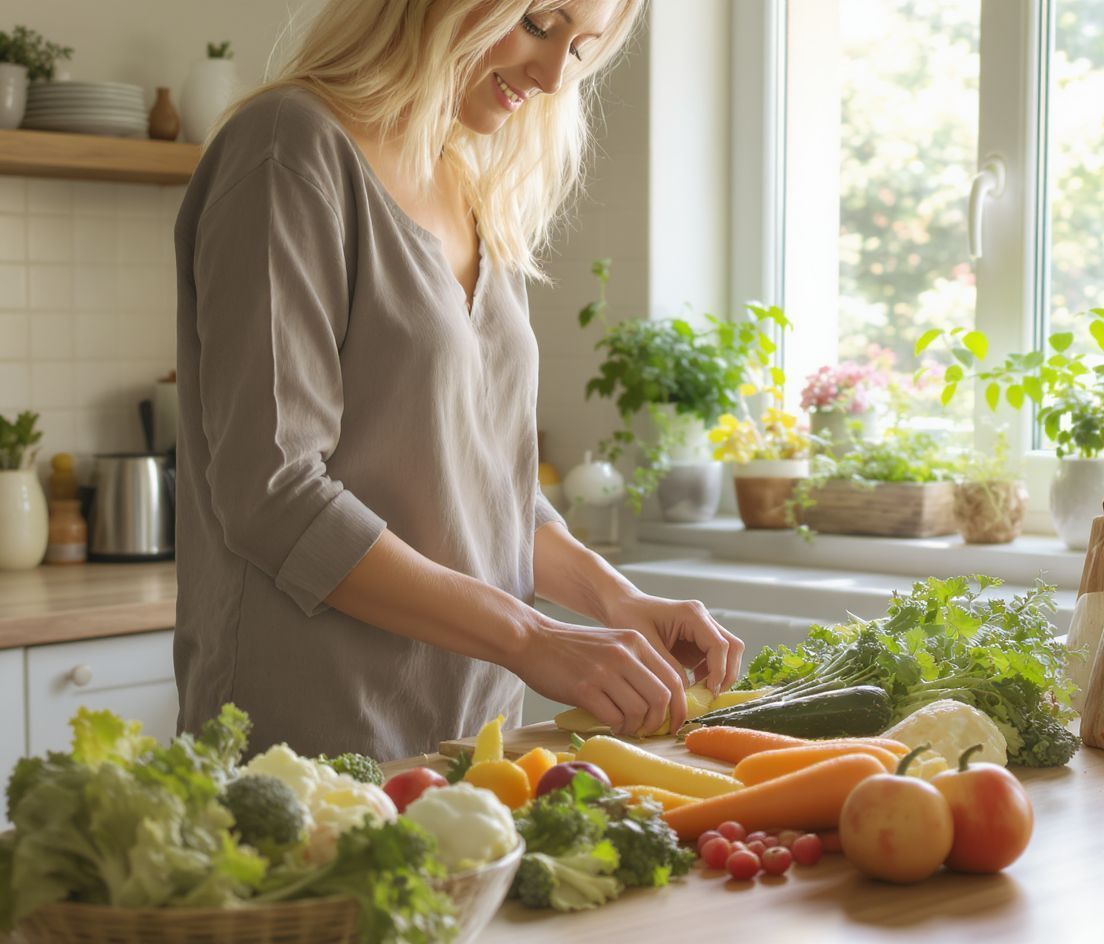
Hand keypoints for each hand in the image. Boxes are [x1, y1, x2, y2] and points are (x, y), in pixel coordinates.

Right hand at [510, 618, 688, 738]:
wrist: (531, 640)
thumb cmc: (571, 647)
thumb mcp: (612, 643)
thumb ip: (635, 664)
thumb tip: (659, 702)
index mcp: (635, 642)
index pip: (673, 678)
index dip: (679, 706)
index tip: (673, 722)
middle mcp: (624, 654)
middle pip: (662, 697)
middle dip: (660, 721)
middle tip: (649, 730)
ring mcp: (604, 671)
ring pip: (639, 710)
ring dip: (635, 726)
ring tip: (626, 726)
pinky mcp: (584, 688)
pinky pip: (613, 717)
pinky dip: (616, 727)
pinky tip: (610, 723)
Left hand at [603, 591, 743, 699]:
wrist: (622, 606)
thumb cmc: (629, 617)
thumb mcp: (646, 643)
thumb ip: (668, 666)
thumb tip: (687, 690)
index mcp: (692, 614)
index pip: (720, 645)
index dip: (719, 671)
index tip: (709, 691)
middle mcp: (703, 619)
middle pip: (733, 647)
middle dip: (727, 673)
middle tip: (711, 695)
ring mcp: (703, 630)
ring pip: (728, 654)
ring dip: (720, 675)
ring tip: (702, 694)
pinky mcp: (698, 641)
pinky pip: (715, 660)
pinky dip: (710, 675)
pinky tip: (694, 687)